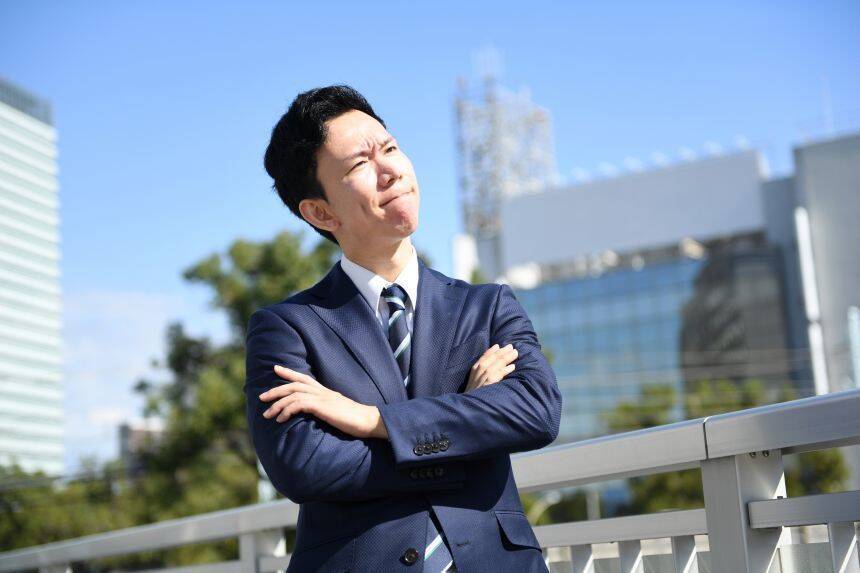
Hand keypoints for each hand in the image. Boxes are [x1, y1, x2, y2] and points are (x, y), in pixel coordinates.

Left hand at [259, 365, 386, 439]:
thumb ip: (326, 409)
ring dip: (277, 404)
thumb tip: (316, 414)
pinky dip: (287, 410)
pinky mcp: (321, 406)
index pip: (304, 378)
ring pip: (293, 394)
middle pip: (294, 384)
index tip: (276, 368)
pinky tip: (281, 419)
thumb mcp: (337, 411)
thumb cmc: (355, 420)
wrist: (368, 420)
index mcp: (325, 391)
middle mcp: (322, 391)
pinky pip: (298, 404)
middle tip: (262, 397)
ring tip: (268, 415)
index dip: (289, 372)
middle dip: (276, 390)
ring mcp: (322, 397)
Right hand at [465, 343, 517, 392]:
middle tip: (512, 347)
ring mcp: (483, 376)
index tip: (499, 345)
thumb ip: (481, 373)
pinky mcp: (488, 383)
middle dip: (503, 351)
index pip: (484, 356)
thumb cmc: (472, 394)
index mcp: (474, 369)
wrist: (467, 405)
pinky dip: (506, 370)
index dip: (492, 350)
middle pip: (493, 357)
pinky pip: (499, 374)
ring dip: (507, 357)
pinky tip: (512, 367)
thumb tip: (492, 366)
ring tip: (515, 353)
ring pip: (497, 363)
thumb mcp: (474, 381)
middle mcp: (479, 370)